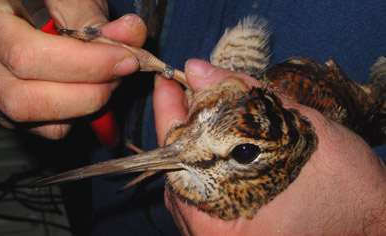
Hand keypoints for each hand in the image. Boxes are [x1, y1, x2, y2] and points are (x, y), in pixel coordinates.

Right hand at [0, 0, 146, 138]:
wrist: (32, 13)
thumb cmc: (46, 3)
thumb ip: (94, 18)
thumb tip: (131, 33)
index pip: (29, 56)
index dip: (85, 64)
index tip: (125, 58)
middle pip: (25, 100)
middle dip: (87, 93)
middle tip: (119, 72)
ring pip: (37, 121)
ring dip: (85, 106)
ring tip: (108, 79)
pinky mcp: (15, 113)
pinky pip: (48, 129)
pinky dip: (78, 116)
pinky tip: (90, 90)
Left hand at [153, 59, 385, 234]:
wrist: (374, 223)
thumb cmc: (347, 190)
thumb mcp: (300, 134)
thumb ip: (247, 100)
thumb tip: (202, 70)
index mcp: (224, 227)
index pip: (176, 162)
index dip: (170, 117)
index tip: (167, 85)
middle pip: (176, 172)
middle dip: (181, 127)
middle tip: (183, 93)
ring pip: (186, 183)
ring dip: (192, 144)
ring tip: (200, 111)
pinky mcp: (230, 232)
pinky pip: (202, 193)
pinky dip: (204, 162)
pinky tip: (214, 139)